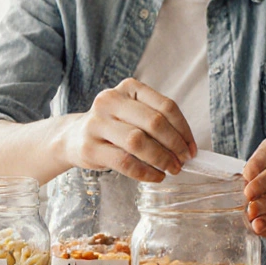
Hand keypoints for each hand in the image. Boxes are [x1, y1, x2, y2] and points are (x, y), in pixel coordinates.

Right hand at [58, 78, 195, 182]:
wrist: (74, 137)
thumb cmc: (114, 126)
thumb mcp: (134, 114)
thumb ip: (157, 123)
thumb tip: (187, 147)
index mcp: (128, 88)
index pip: (166, 106)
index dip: (183, 129)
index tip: (191, 148)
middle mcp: (110, 100)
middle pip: (154, 122)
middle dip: (174, 145)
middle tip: (183, 161)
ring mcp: (97, 122)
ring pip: (138, 141)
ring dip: (161, 159)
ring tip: (171, 169)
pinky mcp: (89, 147)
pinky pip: (124, 162)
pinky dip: (145, 172)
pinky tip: (155, 176)